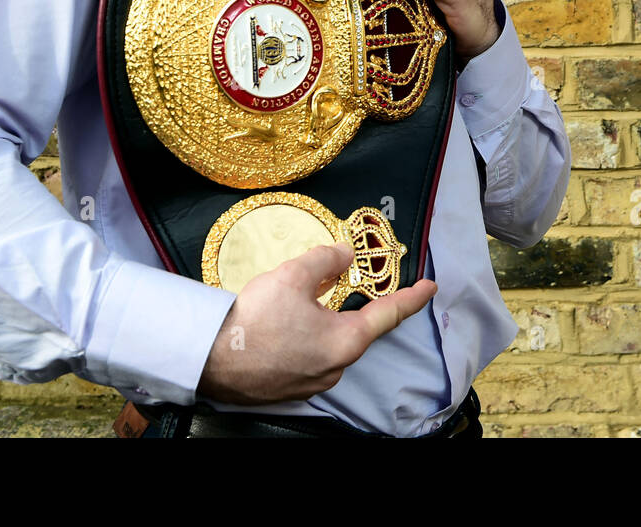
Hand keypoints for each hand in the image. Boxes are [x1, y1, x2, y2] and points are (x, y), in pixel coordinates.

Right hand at [196, 242, 436, 404]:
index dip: (411, 298)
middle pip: (356, 328)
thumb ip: (326, 260)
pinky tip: (288, 321)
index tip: (430, 287)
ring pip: (331, 341)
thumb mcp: (293, 275)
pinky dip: (308, 335)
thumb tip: (345, 254)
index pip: (388, 314)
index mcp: (345, 341)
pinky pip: (311, 355)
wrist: (210, 360)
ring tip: (304, 298)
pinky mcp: (291, 387)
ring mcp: (313, 382)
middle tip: (344, 281)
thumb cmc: (253, 321)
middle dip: (352, 303)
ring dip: (325, 319)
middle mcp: (335, 367)